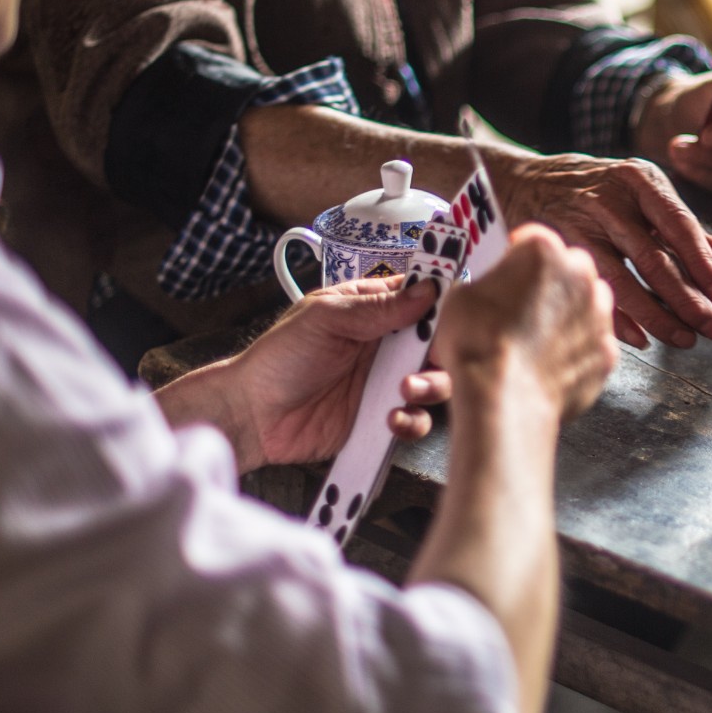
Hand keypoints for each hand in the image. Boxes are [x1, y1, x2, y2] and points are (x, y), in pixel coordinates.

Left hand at [216, 277, 452, 471]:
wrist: (253, 415)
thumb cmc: (278, 358)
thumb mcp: (326, 319)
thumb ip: (378, 307)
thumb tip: (428, 291)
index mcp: (374, 310)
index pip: (423, 297)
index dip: (444, 301)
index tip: (458, 309)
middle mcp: (387, 345)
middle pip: (440, 343)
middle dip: (444, 351)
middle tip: (432, 357)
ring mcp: (387, 383)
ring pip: (437, 382)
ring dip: (432, 386)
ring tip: (405, 391)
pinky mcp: (383, 418)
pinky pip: (417, 420)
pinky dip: (413, 421)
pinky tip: (391, 419)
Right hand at [435, 225, 619, 420]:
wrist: (503, 399)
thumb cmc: (479, 346)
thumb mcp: (459, 297)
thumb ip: (485, 282)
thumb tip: (487, 290)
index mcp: (542, 250)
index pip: (533, 241)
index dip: (517, 258)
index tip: (508, 272)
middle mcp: (580, 276)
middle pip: (569, 268)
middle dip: (549, 283)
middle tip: (522, 307)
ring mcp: (599, 315)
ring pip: (588, 304)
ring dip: (569, 313)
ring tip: (538, 336)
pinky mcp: (607, 352)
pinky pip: (593, 342)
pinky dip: (578, 350)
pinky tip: (552, 362)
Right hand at [485, 146, 711, 349]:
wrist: (520, 180)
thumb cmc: (594, 189)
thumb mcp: (637, 190)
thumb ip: (679, 222)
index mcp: (638, 180)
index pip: (679, 225)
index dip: (703, 263)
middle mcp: (609, 200)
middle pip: (654, 258)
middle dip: (688, 299)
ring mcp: (578, 226)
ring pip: (623, 280)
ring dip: (657, 316)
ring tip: (684, 339)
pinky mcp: (553, 250)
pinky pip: (591, 291)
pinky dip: (618, 318)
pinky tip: (641, 338)